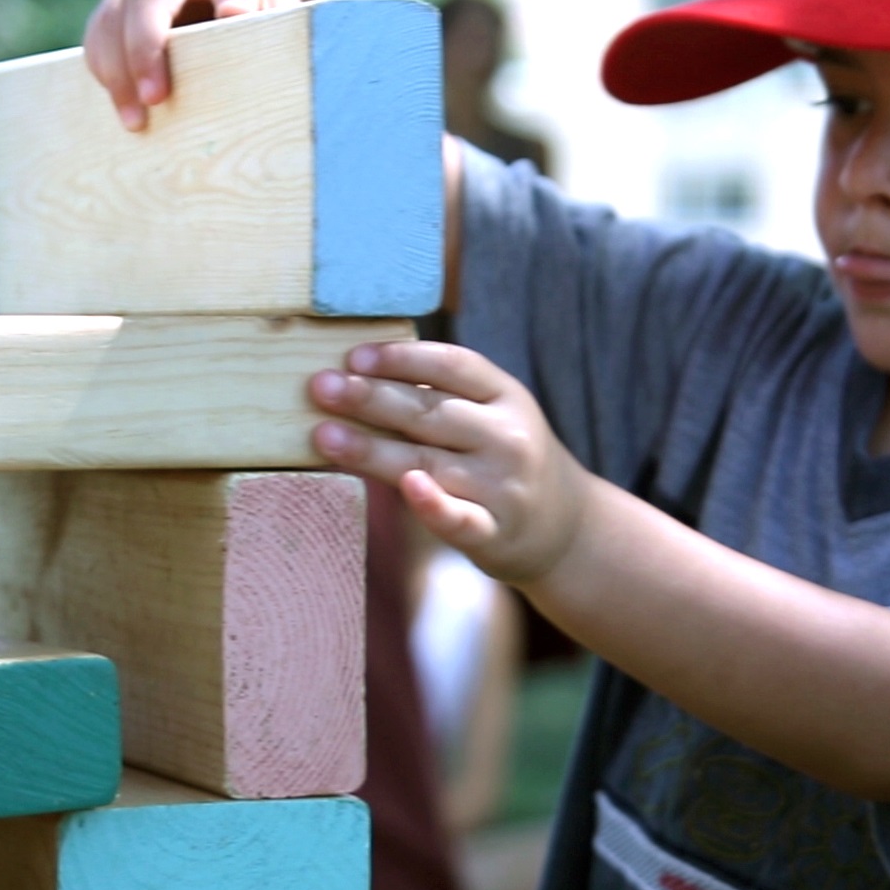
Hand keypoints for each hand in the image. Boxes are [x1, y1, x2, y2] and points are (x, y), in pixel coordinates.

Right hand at [83, 0, 310, 130]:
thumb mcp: (280, 4)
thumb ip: (275, 24)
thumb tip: (256, 48)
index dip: (233, 1)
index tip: (235, 20)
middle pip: (148, 1)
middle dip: (147, 51)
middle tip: (156, 98)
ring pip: (111, 23)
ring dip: (119, 75)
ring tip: (136, 122)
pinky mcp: (113, 1)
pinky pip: (99, 39)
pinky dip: (108, 75)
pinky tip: (126, 110)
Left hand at [308, 341, 588, 586]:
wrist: (569, 530)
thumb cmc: (508, 460)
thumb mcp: (497, 416)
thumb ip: (445, 396)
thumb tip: (359, 374)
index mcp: (507, 397)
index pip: (453, 366)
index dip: (402, 359)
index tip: (353, 356)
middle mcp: (509, 438)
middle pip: (431, 412)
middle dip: (371, 398)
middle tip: (320, 387)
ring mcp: (504, 487)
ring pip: (428, 463)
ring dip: (372, 449)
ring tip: (324, 435)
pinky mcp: (496, 533)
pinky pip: (460, 518)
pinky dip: (435, 504)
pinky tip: (408, 488)